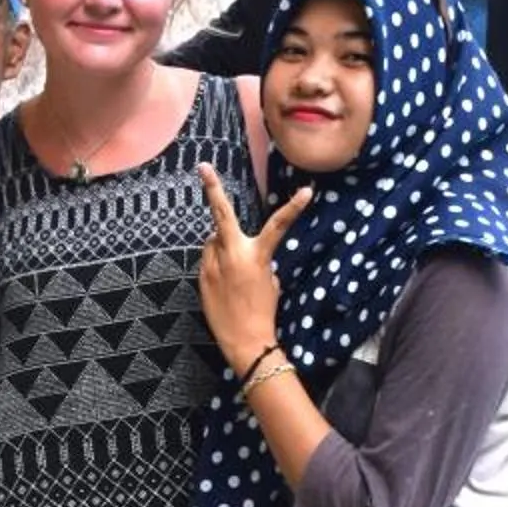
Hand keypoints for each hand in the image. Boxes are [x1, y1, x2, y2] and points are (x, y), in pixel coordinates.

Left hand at [197, 164, 308, 376]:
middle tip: (203, 166)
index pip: (278, 224)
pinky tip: (224, 284)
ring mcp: (213, 265)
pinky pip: (208, 260)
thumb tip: (236, 247)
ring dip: (221, 246)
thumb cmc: (263, 311)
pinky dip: (215, 263)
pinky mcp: (201, 277)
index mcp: (256, 255)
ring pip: (213, 242)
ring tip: (232, 272)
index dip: (293, 207)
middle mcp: (232, 255)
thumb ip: (254, 256)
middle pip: (221, 215)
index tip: (306, 192)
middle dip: (212, 188)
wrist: (245, 340)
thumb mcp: (268, 279)